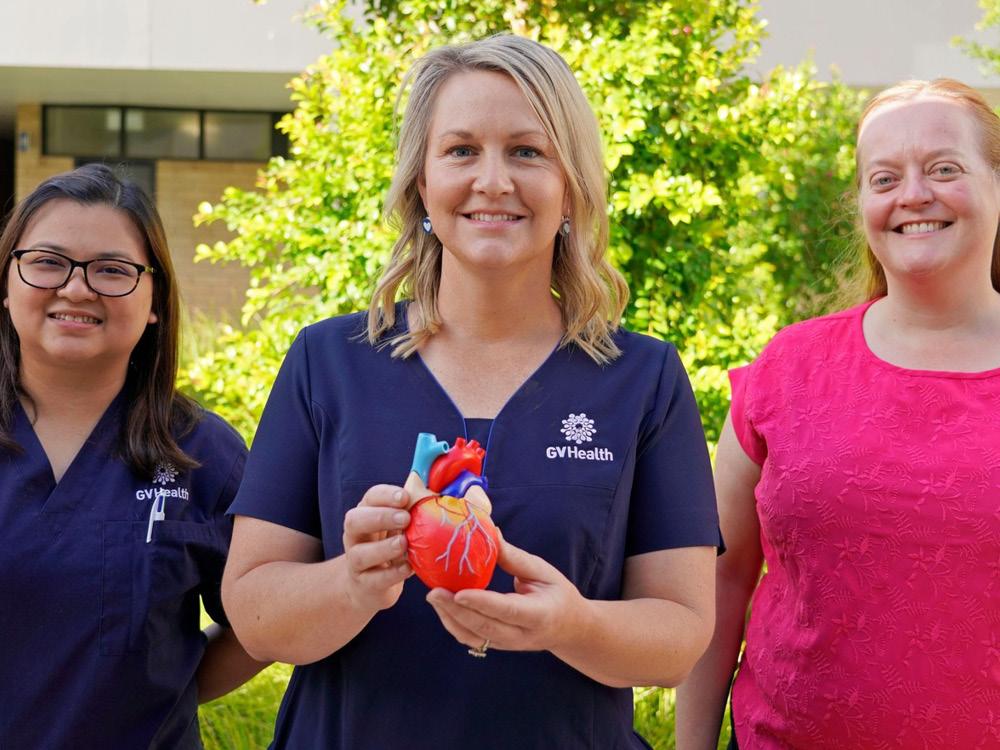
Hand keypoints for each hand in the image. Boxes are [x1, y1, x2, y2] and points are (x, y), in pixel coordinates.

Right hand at [342, 484, 412, 612]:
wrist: (369, 585)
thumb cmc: (390, 547)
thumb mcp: (399, 527)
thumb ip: (413, 511)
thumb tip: (440, 494)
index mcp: (365, 514)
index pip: (369, 498)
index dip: (385, 495)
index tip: (405, 497)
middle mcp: (355, 536)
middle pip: (354, 521)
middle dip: (380, 517)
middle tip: (406, 518)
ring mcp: (355, 562)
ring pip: (359, 554)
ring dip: (383, 547)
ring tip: (404, 543)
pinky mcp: (364, 585)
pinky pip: (374, 579)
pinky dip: (392, 573)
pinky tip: (408, 567)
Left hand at [426, 535, 588, 652]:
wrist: (570, 628)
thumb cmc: (558, 594)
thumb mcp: (544, 571)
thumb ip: (515, 557)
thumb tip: (490, 532)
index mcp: (538, 614)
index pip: (506, 610)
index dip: (482, 603)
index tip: (459, 592)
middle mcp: (521, 635)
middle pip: (484, 628)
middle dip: (455, 611)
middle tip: (434, 592)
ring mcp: (507, 645)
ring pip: (473, 637)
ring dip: (450, 618)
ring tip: (433, 596)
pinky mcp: (497, 646)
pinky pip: (471, 639)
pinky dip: (453, 624)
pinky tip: (442, 606)